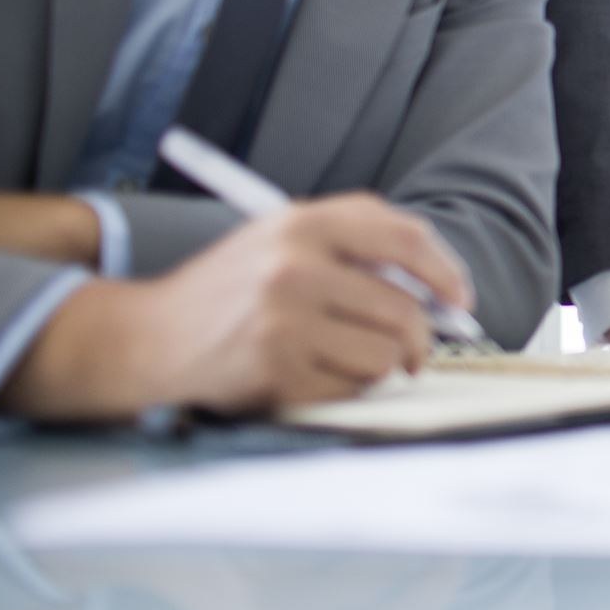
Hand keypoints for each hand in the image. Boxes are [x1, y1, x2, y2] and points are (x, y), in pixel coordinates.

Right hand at [0, 194, 472, 420]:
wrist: (149, 336)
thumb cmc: (234, 288)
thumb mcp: (284, 237)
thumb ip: (359, 244)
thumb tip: (442, 289)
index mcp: (303, 223)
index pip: (404, 238)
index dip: (444, 271)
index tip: (460, 300)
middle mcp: (293, 266)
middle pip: (403, 307)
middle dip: (421, 337)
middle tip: (415, 351)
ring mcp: (282, 320)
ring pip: (384, 352)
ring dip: (383, 365)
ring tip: (353, 359)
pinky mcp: (274, 369)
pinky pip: (351, 386)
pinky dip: (348, 386)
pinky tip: (317, 374)